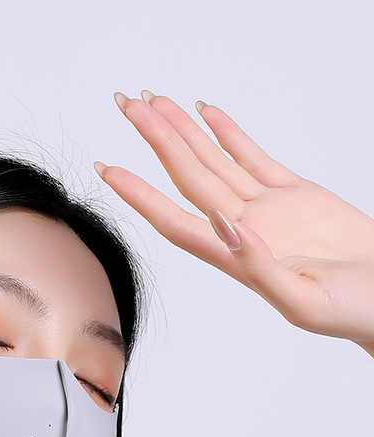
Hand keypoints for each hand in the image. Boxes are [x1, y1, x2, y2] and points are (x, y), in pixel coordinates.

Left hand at [96, 91, 373, 357]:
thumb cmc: (353, 312)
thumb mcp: (304, 302)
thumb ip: (260, 268)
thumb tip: (226, 229)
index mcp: (236, 259)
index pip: (174, 220)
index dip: (139, 195)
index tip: (108, 170)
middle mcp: (241, 230)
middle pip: (187, 178)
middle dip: (155, 140)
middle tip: (127, 105)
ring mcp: (266, 210)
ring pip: (214, 161)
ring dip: (183, 132)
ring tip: (153, 102)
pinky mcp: (294, 194)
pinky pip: (253, 157)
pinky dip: (230, 133)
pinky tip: (205, 114)